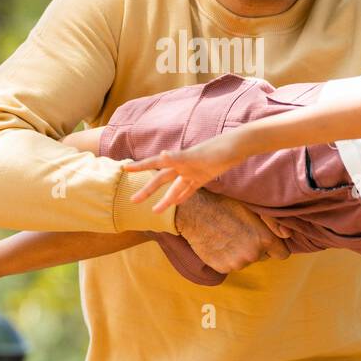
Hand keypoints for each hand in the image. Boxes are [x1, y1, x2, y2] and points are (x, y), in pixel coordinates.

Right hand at [122, 136, 242, 212]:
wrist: (235, 148)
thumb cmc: (216, 150)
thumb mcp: (196, 156)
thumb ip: (178, 157)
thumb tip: (162, 154)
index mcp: (177, 159)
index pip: (154, 163)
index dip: (139, 167)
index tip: (124, 169)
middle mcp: (182, 166)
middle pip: (160, 180)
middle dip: (147, 190)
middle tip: (133, 200)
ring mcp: (192, 172)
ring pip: (174, 188)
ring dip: (164, 199)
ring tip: (154, 211)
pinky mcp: (202, 177)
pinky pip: (188, 189)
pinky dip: (181, 196)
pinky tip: (175, 204)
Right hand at [172, 190, 291, 275]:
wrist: (194, 210)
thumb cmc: (225, 203)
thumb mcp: (252, 206)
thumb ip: (274, 222)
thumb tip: (288, 235)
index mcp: (264, 239)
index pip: (282, 254)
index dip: (275, 245)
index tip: (266, 238)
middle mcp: (253, 254)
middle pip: (263, 257)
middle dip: (257, 247)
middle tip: (242, 231)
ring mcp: (236, 263)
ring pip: (246, 261)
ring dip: (241, 252)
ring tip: (228, 234)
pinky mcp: (222, 268)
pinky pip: (230, 265)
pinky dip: (227, 257)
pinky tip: (219, 241)